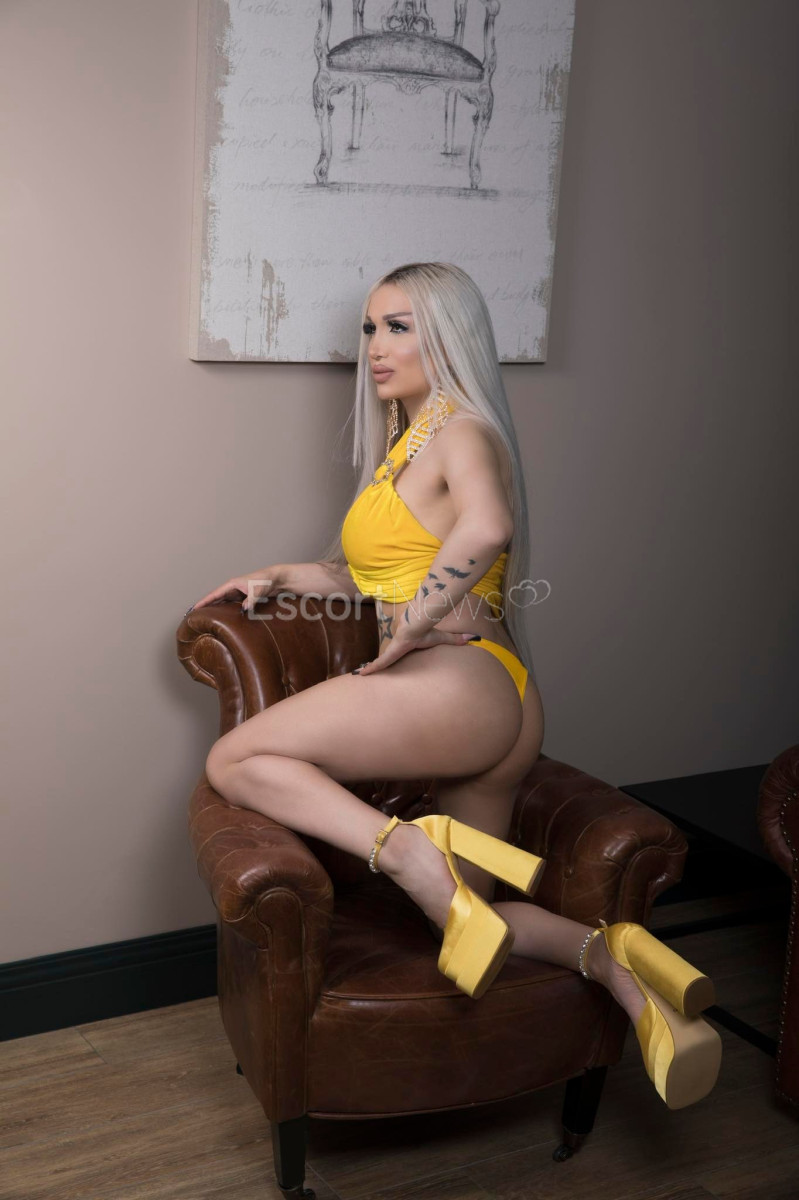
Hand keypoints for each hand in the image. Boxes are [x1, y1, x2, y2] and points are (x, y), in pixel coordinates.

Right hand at [185, 567, 282, 615]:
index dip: (204, 601)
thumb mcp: (258, 591)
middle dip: (206, 606)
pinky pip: (231, 605)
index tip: (194, 608)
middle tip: (195, 616)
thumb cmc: (266, 580)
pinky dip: (226, 611)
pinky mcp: (244, 598)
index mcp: (232, 584)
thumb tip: (242, 610)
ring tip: (205, 618)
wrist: (276, 578)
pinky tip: (222, 618)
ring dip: (215, 609)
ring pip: (223, 603)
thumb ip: (250, 601)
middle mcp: (233, 588)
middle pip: (216, 599)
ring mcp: (238, 593)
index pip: (214, 594)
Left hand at [353, 626, 478, 674]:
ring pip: (377, 664)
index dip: (389, 659)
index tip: (384, 663)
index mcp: (405, 647)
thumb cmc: (426, 631)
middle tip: (365, 672)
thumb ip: (455, 640)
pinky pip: (377, 664)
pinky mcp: (388, 654)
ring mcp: (391, 652)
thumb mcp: (442, 638)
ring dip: (368, 669)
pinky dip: (369, 670)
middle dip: (375, 666)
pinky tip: (359, 675)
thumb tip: (473, 638)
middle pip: (384, 660)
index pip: (396, 654)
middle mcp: (396, 650)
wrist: (417, 624)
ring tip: (357, 675)